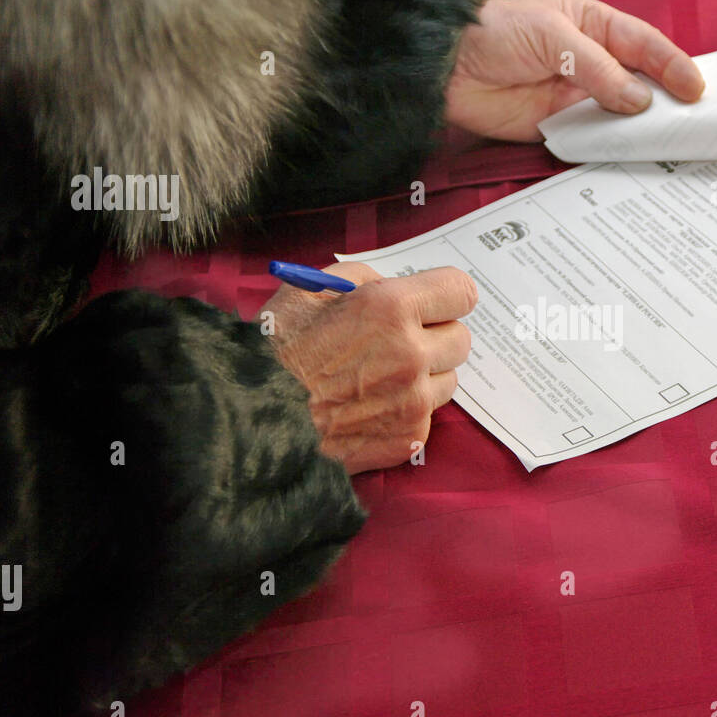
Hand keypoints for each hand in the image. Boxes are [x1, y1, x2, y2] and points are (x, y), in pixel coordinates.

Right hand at [261, 262, 476, 473]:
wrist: (255, 420)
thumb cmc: (275, 351)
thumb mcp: (309, 289)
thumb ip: (364, 280)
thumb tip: (396, 288)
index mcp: (391, 309)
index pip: (461, 292)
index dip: (446, 296)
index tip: (435, 302)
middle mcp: (411, 354)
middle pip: (460, 339)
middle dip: (435, 336)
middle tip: (401, 341)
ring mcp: (414, 401)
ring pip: (447, 380)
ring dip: (425, 375)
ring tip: (381, 376)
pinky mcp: (410, 437)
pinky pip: (427, 416)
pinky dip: (408, 410)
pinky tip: (372, 406)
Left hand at [444, 0, 705, 141]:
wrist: (448, 68)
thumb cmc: (496, 33)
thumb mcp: (554, 37)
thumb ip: (597, 69)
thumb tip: (637, 100)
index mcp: (593, 27)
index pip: (643, 46)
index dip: (672, 65)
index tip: (696, 88)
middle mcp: (590, 62)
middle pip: (639, 83)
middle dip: (666, 100)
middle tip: (694, 120)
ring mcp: (576, 95)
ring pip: (621, 115)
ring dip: (642, 128)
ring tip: (671, 141)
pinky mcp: (559, 126)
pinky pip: (593, 139)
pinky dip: (612, 148)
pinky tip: (631, 155)